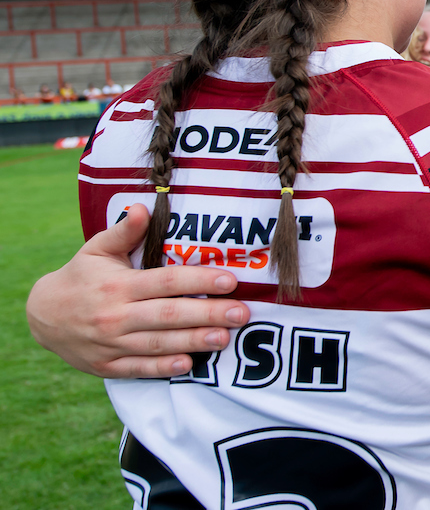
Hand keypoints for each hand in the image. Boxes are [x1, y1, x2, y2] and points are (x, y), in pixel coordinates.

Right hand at [26, 204, 250, 378]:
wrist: (41, 316)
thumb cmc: (80, 277)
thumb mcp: (96, 250)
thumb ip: (124, 232)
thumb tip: (143, 208)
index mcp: (118, 285)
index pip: (166, 282)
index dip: (198, 280)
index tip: (230, 280)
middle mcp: (115, 315)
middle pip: (168, 315)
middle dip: (207, 314)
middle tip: (240, 313)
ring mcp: (110, 343)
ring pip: (158, 344)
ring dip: (193, 342)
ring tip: (225, 338)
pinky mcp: (106, 366)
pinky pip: (138, 368)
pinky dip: (162, 368)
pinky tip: (188, 364)